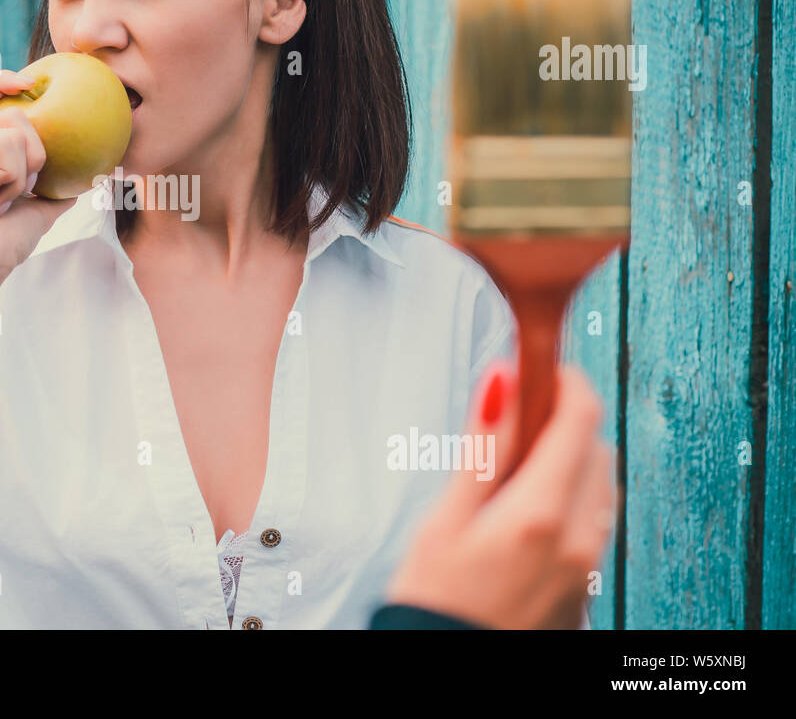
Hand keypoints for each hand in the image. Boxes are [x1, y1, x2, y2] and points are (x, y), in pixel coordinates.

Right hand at [0, 70, 76, 277]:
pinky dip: (10, 174)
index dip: (2, 80)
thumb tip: (94, 175)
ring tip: (2, 200)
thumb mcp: (44, 207)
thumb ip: (59, 185)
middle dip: (35, 155)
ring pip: (14, 127)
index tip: (30, 82)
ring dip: (23, 171)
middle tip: (17, 192)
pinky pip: (2, 142)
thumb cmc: (9, 239)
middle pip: (16, 113)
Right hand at [382, 361, 616, 628]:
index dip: (563, 380)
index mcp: (541, 514)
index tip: (536, 368)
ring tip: (514, 471)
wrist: (447, 667)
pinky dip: (572, 500)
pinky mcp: (588, 590)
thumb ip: (482, 447)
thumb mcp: (444, 518)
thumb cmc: (434, 602)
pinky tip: (525, 513)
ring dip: (571, 461)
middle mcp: (580, 540)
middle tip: (512, 420)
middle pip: (596, 448)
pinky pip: (595, 525)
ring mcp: (589, 568)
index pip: (579, 418)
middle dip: (561, 421)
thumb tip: (502, 383)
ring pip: (601, 486)